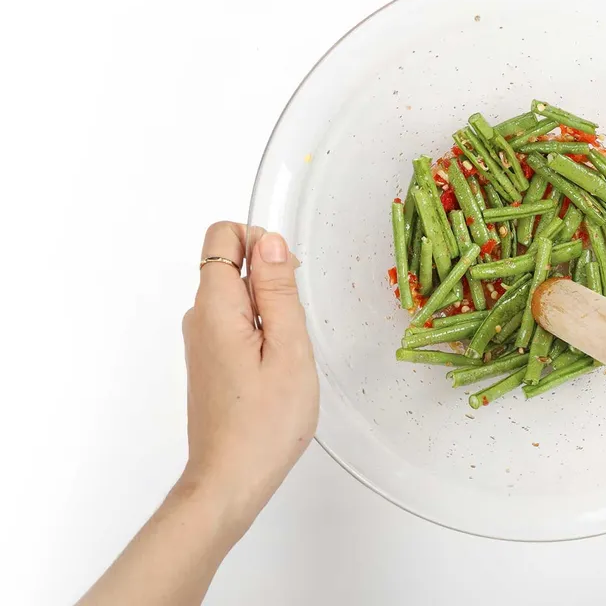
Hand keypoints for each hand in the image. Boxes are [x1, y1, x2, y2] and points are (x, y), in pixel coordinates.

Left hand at [180, 222, 317, 538]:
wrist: (230, 481)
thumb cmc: (264, 424)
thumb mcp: (289, 349)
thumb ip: (279, 289)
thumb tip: (271, 242)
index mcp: (215, 307)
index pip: (223, 236)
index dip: (261, 242)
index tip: (288, 279)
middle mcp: (199, 318)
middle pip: (231, 263)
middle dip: (272, 279)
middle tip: (294, 328)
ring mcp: (201, 340)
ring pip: (238, 295)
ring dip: (271, 310)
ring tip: (287, 355)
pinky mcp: (210, 360)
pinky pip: (237, 322)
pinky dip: (262, 332)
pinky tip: (277, 369)